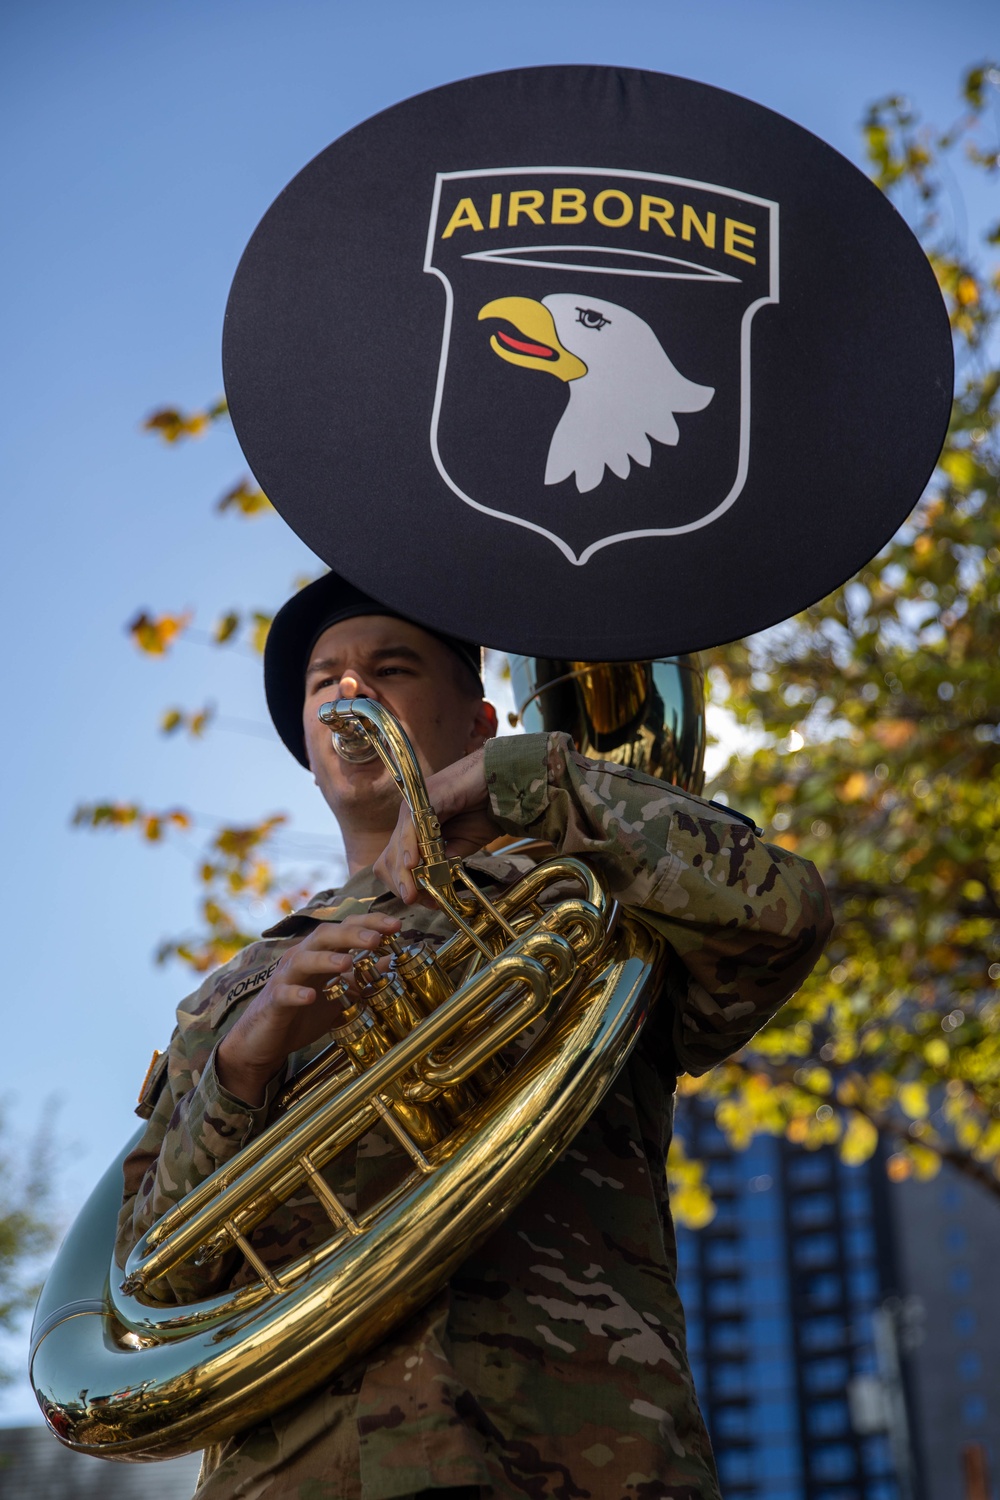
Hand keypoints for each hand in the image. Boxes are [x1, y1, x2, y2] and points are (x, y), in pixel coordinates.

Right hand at [216, 912, 401, 1104]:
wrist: (267, 1039)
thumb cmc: (304, 1012)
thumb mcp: (341, 993)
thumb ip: (363, 976)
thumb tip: (392, 960)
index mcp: (321, 953)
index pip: (345, 928)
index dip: (369, 923)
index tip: (395, 925)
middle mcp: (302, 957)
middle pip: (325, 936)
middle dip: (351, 934)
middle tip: (376, 938)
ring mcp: (286, 977)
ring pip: (303, 959)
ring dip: (326, 959)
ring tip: (347, 962)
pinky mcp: (274, 1001)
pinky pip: (283, 993)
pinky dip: (296, 993)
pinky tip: (310, 997)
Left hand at [373, 747, 501, 904]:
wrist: (503, 784)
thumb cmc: (484, 811)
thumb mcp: (462, 846)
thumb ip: (444, 862)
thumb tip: (429, 884)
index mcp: (415, 831)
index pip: (396, 862)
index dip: (404, 884)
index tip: (422, 902)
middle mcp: (409, 818)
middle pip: (390, 858)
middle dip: (401, 883)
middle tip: (420, 902)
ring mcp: (414, 806)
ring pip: (397, 846)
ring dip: (404, 873)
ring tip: (414, 893)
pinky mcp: (424, 797)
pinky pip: (411, 827)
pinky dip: (410, 847)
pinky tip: (414, 864)